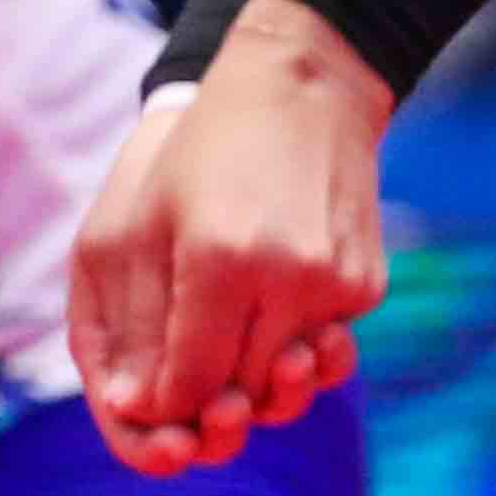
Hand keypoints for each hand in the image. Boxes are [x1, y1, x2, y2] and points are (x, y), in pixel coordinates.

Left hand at [87, 3, 390, 473]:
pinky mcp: (366, 285)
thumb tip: (129, 407)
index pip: (187, 384)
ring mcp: (337, 284)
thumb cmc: (203, 153)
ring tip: (228, 333)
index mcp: (221, 261)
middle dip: (206, 396)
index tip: (147, 387)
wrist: (304, 87)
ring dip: (251, 375)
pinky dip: (290, 342)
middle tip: (186, 370)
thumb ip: (132, 320)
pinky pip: (322, 347)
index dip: (161, 400)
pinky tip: (270, 297)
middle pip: (240, 393)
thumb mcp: (141, 224)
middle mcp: (289, 278)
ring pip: (286, 381)